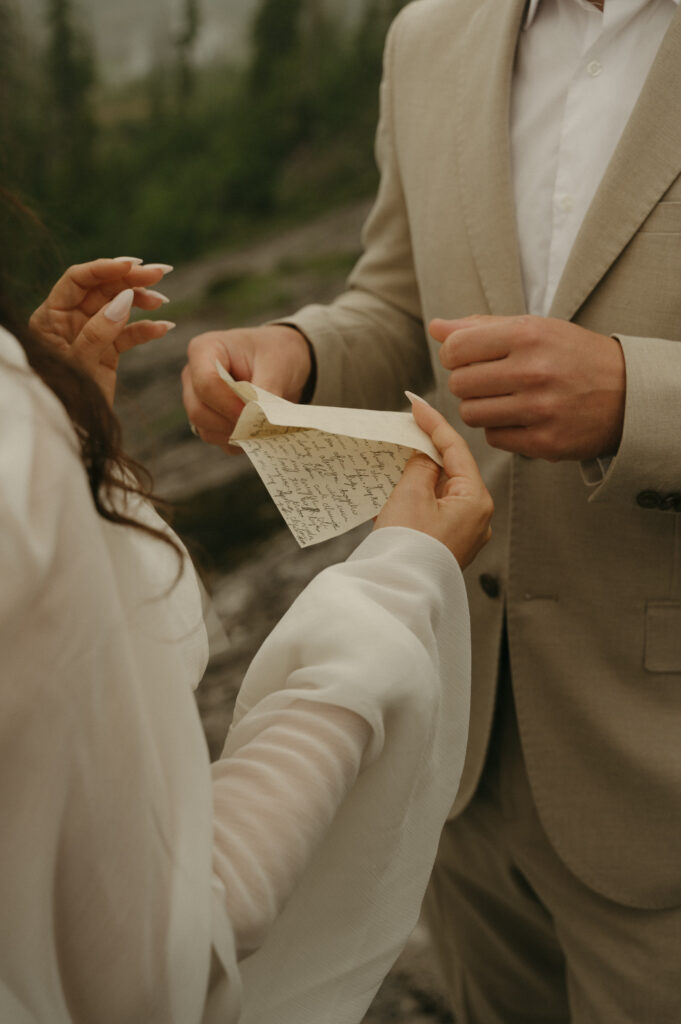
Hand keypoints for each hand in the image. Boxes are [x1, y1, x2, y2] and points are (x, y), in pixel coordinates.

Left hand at [29, 258, 174, 405]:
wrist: (73, 432)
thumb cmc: (66, 399)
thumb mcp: (80, 365)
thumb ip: (99, 332)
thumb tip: (123, 299)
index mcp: (51, 317)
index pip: (78, 280)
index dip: (105, 268)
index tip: (134, 265)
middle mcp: (69, 320)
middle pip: (102, 288)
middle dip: (131, 279)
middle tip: (161, 273)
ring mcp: (90, 334)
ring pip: (118, 306)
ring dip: (142, 300)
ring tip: (163, 301)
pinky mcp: (107, 351)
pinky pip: (128, 334)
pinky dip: (146, 329)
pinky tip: (163, 328)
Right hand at [181, 325, 311, 453]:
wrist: (280, 362)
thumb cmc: (275, 354)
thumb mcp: (276, 366)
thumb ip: (265, 392)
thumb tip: (259, 420)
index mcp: (205, 349)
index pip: (206, 383)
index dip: (229, 404)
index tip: (255, 414)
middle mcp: (193, 376)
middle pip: (199, 410)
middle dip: (231, 422)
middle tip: (262, 424)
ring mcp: (196, 400)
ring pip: (206, 429)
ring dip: (235, 434)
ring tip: (263, 425)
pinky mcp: (206, 419)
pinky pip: (217, 439)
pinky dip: (238, 441)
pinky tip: (257, 430)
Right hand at [374, 396, 492, 567]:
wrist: (397, 591)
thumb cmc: (408, 547)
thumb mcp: (411, 494)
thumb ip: (421, 466)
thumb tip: (426, 456)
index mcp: (476, 500)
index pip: (456, 449)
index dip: (434, 423)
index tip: (416, 404)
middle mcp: (477, 517)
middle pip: (451, 469)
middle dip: (426, 450)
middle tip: (406, 429)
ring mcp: (464, 534)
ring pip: (441, 491)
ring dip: (418, 475)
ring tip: (396, 460)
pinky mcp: (448, 545)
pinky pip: (434, 511)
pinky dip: (416, 498)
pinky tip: (397, 492)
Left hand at [431, 315, 625, 460]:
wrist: (628, 393)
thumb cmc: (572, 356)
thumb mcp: (534, 329)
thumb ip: (481, 328)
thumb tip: (435, 328)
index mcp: (527, 335)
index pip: (456, 349)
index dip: (454, 355)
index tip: (467, 359)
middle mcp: (533, 372)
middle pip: (459, 385)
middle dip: (468, 383)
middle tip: (491, 381)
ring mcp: (539, 410)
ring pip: (471, 414)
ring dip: (481, 408)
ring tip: (505, 400)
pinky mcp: (545, 443)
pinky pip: (494, 438)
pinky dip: (501, 430)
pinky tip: (521, 419)